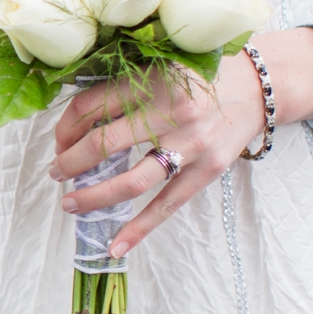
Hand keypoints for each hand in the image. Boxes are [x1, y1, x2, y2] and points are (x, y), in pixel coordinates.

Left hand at [49, 28, 312, 254]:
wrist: (256, 87)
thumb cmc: (198, 77)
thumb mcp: (159, 67)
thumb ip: (122, 86)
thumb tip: (71, 119)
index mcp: (152, 79)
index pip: (90, 106)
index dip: (64, 127)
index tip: (57, 141)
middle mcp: (171, 111)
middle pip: (103, 144)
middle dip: (70, 162)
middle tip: (55, 172)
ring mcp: (191, 144)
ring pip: (130, 180)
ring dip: (93, 196)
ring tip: (70, 203)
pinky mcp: (207, 170)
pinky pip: (166, 205)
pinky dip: (139, 229)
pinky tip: (115, 246)